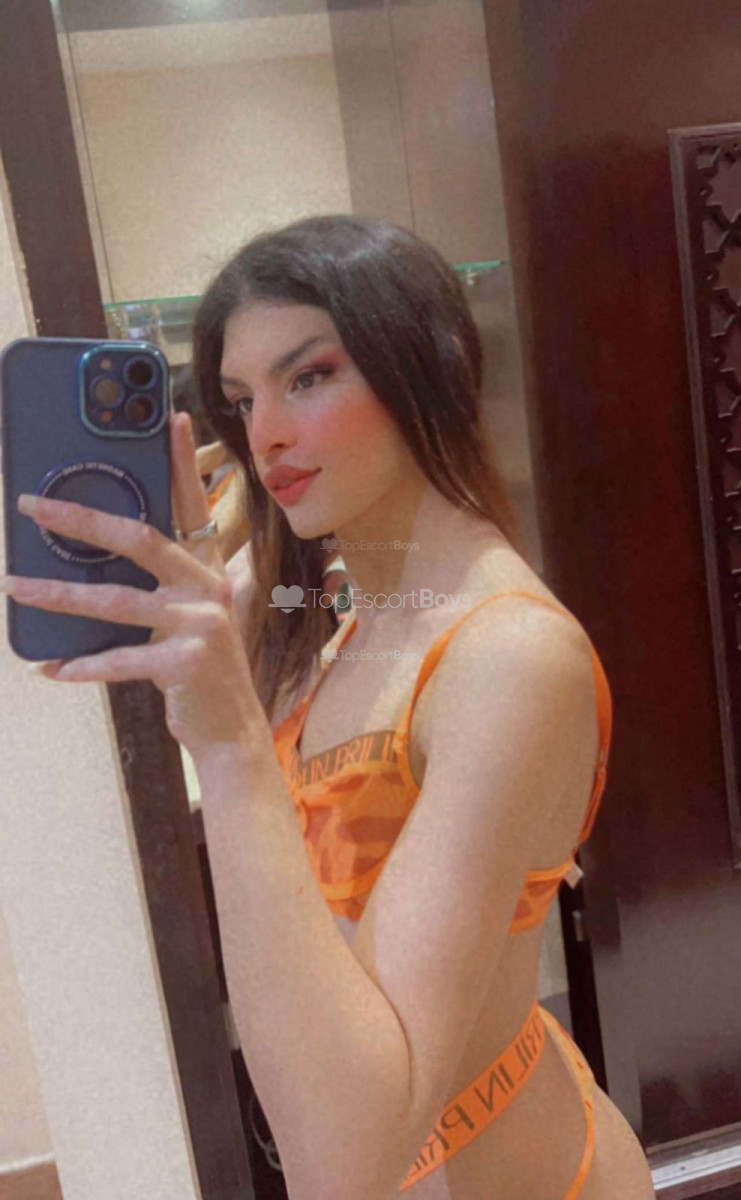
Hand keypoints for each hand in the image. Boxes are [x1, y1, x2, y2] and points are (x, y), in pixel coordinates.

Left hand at [7, 413, 259, 758]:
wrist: (230, 730)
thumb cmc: (197, 669)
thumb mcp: (184, 619)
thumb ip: (154, 588)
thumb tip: (87, 563)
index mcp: (205, 571)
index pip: (190, 506)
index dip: (180, 462)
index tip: (167, 418)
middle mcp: (207, 589)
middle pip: (140, 538)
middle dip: (81, 518)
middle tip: (34, 505)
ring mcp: (200, 625)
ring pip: (116, 601)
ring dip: (58, 594)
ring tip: (15, 587)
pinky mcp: (186, 663)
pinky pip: (121, 660)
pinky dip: (82, 666)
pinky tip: (51, 669)